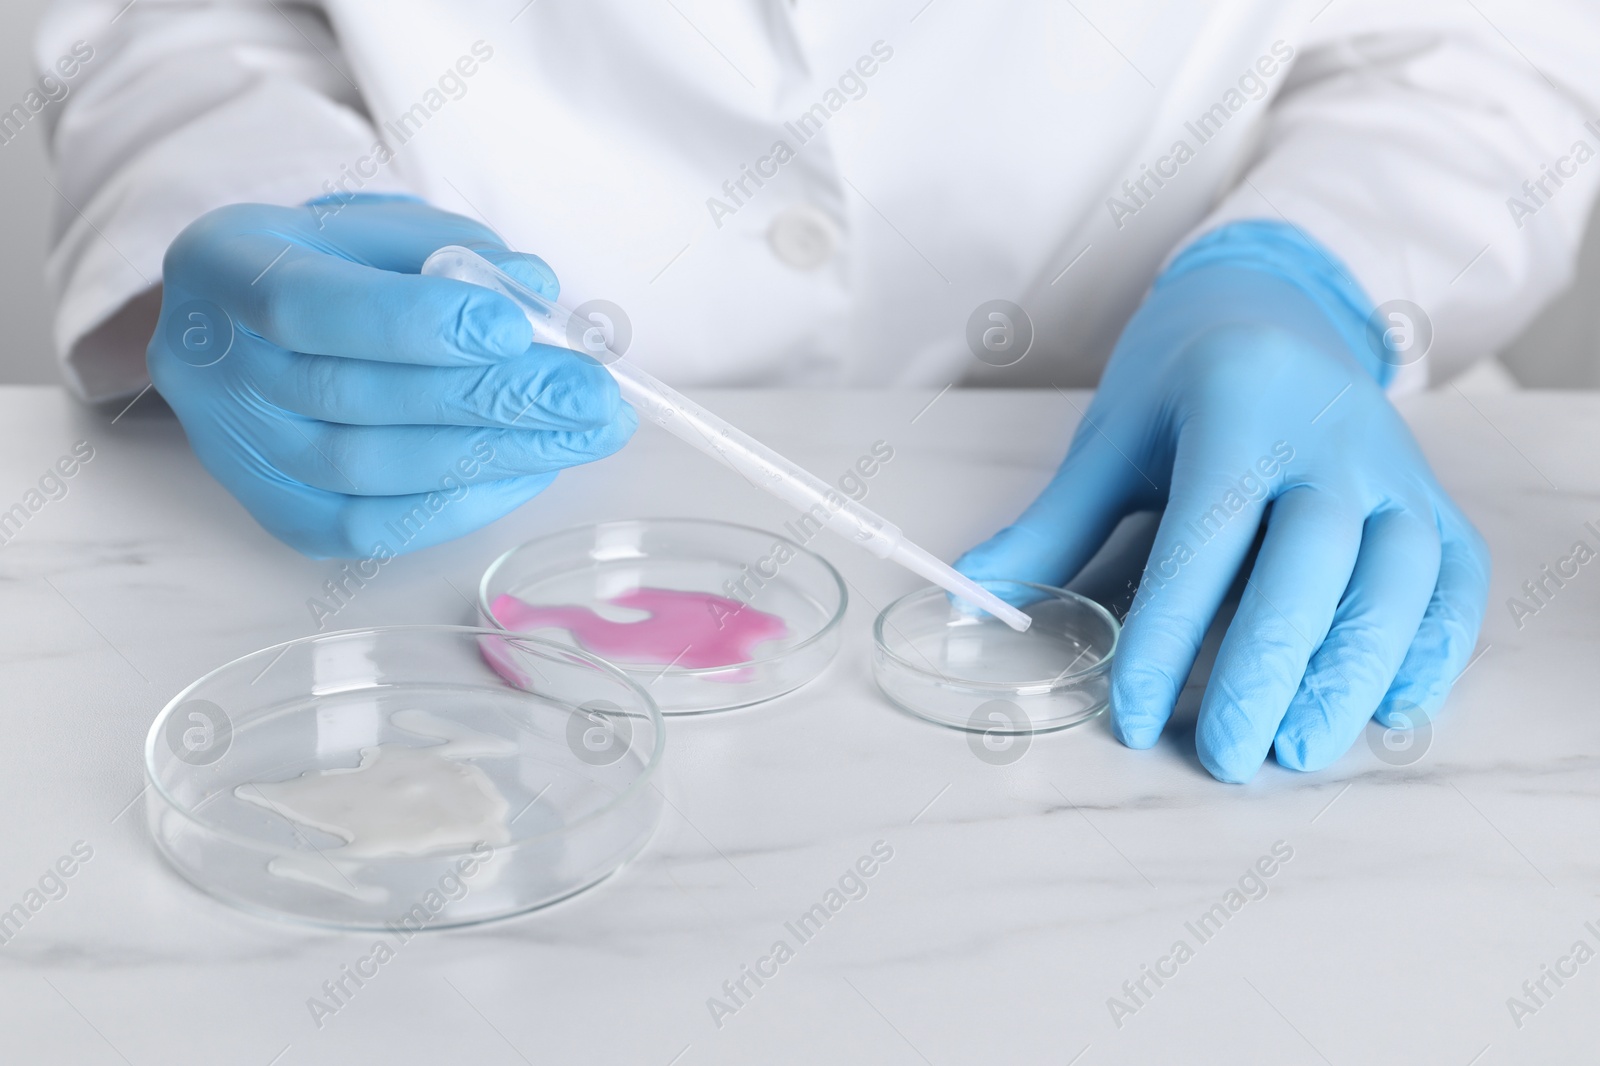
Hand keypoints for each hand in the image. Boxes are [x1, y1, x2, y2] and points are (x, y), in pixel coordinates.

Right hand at [148, 196, 634, 556]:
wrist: (255, 327)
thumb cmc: (333, 265)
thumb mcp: (384, 227)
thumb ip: (454, 250)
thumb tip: (535, 287)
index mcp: (222, 266)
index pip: (312, 306)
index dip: (417, 323)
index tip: (518, 328)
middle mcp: (211, 366)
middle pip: (352, 398)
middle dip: (490, 397)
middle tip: (591, 395)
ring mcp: (237, 451)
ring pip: (368, 471)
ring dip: (494, 453)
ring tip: (585, 432)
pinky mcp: (279, 515)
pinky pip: (373, 529)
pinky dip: (463, 502)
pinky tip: (532, 469)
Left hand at [956, 223, 1489, 781]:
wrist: (1274, 305)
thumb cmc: (1179, 383)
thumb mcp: (1111, 440)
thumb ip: (1051, 525)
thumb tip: (970, 598)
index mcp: (1237, 408)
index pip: (1205, 537)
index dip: (1167, 634)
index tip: (1129, 716)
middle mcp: (1331, 436)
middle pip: (1312, 563)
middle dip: (1268, 669)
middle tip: (1225, 756)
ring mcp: (1396, 466)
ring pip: (1400, 575)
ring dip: (1355, 672)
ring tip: (1303, 749)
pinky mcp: (1434, 496)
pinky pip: (1454, 577)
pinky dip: (1435, 648)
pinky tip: (1389, 712)